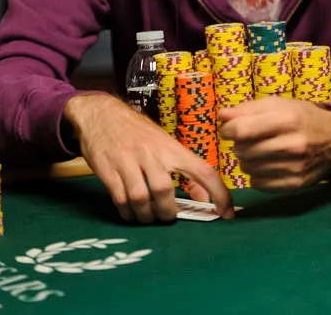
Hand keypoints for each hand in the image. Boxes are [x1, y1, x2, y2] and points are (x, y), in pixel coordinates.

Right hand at [63, 93, 233, 223]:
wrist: (102, 114)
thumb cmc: (137, 131)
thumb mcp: (163, 143)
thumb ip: (181, 168)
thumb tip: (201, 197)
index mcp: (171, 147)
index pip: (202, 170)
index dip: (218, 193)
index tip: (227, 213)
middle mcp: (151, 153)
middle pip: (165, 191)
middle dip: (167, 212)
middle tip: (166, 215)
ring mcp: (128, 161)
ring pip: (141, 198)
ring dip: (146, 215)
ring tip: (147, 216)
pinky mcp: (108, 170)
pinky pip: (121, 200)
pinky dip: (128, 212)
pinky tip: (130, 211)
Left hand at [219, 96, 330, 190]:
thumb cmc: (301, 117)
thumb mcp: (277, 104)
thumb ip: (248, 109)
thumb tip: (222, 116)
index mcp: (287, 120)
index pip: (243, 130)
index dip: (228, 130)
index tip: (228, 129)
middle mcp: (293, 145)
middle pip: (243, 150)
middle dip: (238, 144)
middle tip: (247, 139)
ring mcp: (295, 167)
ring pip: (248, 169)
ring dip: (246, 159)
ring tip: (258, 150)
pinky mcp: (296, 184)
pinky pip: (258, 184)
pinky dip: (256, 175)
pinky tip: (266, 164)